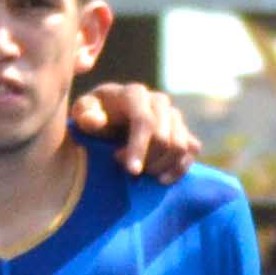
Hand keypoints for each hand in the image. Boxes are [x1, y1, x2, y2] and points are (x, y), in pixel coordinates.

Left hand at [69, 79, 202, 178]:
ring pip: (181, 146)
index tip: (131, 171)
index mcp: (135, 94)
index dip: (139, 148)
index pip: (145, 121)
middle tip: (127, 172)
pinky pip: (191, 151)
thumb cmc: (94, 116)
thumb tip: (94, 120)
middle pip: (165, 138)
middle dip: (147, 161)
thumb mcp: (83, 113)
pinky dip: (178, 169)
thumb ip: (85, 114)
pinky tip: (159, 180)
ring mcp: (174, 116)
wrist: (111, 118)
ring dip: (161, 167)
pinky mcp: (184, 131)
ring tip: (141, 175)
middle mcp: (159, 101)